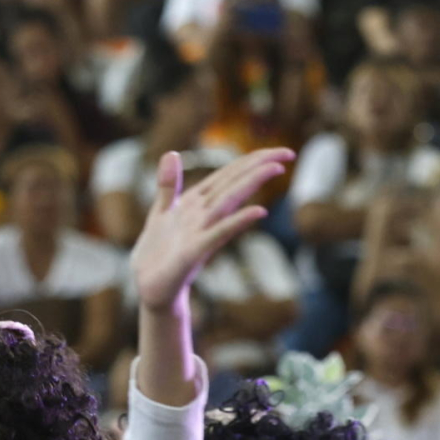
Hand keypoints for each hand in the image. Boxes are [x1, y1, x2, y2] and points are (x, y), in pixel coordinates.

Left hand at [131, 148, 292, 311]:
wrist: (150, 289)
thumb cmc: (158, 256)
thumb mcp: (160, 213)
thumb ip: (168, 185)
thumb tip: (172, 153)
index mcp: (197, 203)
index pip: (228, 175)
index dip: (251, 160)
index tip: (280, 151)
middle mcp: (205, 215)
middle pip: (234, 183)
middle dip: (259, 166)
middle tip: (290, 153)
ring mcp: (201, 233)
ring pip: (228, 202)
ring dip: (251, 184)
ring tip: (276, 169)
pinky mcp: (193, 253)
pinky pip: (218, 234)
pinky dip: (237, 221)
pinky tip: (259, 212)